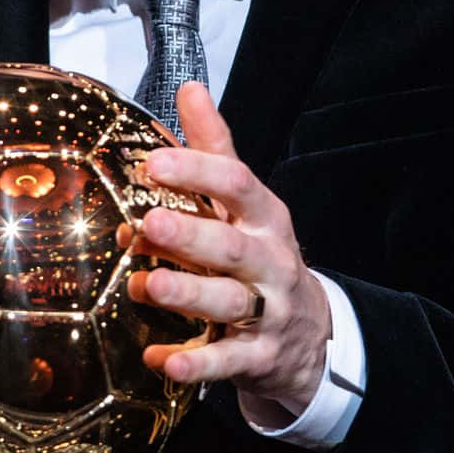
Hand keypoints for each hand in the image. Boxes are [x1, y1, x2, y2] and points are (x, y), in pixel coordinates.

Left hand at [122, 82, 331, 414]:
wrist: (308, 334)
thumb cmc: (261, 253)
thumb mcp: (246, 201)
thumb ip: (215, 148)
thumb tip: (190, 89)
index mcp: (263, 216)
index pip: (237, 184)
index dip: (197, 170)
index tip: (153, 161)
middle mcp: (268, 260)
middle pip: (230, 245)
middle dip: (190, 234)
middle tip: (148, 222)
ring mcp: (267, 310)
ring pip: (229, 301)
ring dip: (186, 294)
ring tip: (146, 286)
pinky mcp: (257, 356)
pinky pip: (226, 361)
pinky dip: (195, 363)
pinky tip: (161, 360)